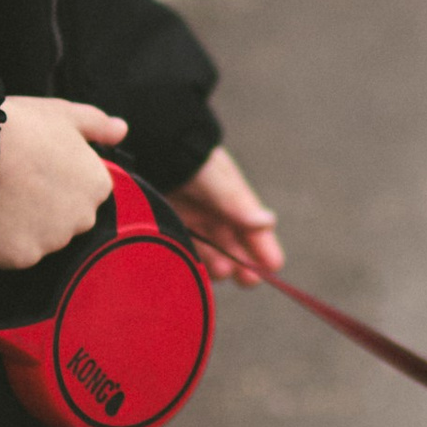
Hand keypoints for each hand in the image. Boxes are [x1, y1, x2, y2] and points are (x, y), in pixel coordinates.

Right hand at [0, 99, 124, 269]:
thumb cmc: (18, 128)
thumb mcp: (62, 113)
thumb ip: (96, 125)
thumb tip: (121, 130)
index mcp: (97, 185)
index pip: (85, 193)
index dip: (58, 180)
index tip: (37, 168)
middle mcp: (82, 218)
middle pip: (66, 220)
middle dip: (45, 207)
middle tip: (17, 182)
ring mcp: (52, 241)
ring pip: (40, 240)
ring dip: (23, 225)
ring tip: (0, 196)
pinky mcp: (22, 257)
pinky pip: (13, 254)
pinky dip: (1, 242)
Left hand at [172, 146, 282, 284]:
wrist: (154, 145)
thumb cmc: (190, 158)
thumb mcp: (217, 181)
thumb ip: (237, 204)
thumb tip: (267, 222)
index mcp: (233, 200)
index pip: (255, 229)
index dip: (265, 247)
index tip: (272, 266)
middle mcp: (216, 212)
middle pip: (235, 244)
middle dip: (244, 263)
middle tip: (248, 280)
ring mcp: (194, 219)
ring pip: (212, 250)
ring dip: (219, 264)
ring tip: (223, 273)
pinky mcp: (172, 223)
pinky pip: (187, 247)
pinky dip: (193, 259)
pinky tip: (195, 270)